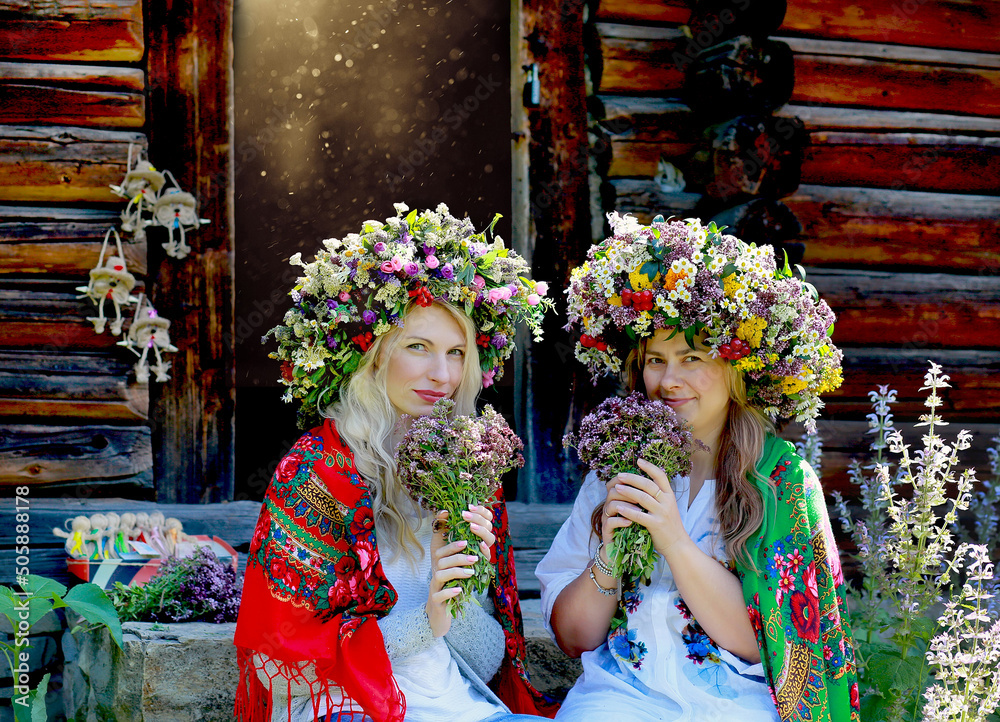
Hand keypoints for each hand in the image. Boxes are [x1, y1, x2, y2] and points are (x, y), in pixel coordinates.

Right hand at [425, 505, 495, 636]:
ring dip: (456, 572)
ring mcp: (434, 588)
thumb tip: (483, 547)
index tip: (466, 542)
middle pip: (441, 561)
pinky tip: (460, 590)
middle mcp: (436, 575)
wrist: (441, 615)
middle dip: (458, 558)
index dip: (452, 545)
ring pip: (439, 575)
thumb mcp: (463, 577)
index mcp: (441, 567)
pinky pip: (439, 595)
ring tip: (471, 572)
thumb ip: (471, 563)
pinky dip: (449, 591)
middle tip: (475, 559)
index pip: (442, 551)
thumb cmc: (455, 592)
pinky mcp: (435, 602)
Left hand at [603, 458, 689, 557]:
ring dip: (628, 491)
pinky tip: (618, 507)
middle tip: (620, 475)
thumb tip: (642, 483)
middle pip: (648, 485)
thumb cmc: (669, 525)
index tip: (638, 460)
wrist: (678, 545)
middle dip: (633, 478)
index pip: (661, 476)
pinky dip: (627, 510)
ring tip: (616, 488)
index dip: (650, 467)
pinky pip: (639, 515)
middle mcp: (667, 502)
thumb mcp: (668, 507)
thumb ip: (659, 496)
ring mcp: (662, 513)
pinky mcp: (656, 525)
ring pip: (642, 498)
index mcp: (670, 496)